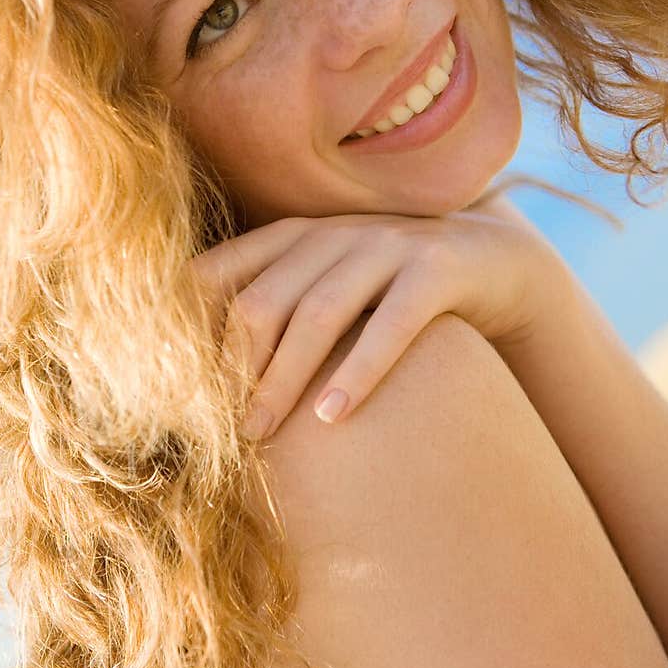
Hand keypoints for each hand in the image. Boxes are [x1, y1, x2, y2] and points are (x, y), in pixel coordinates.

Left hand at [190, 190, 568, 439]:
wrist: (492, 265)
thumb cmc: (387, 297)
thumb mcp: (324, 296)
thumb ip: (272, 319)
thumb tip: (195, 386)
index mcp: (290, 238)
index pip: (215, 275)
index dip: (188, 331)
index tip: (174, 391)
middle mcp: (331, 234)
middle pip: (260, 301)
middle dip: (234, 370)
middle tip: (222, 431)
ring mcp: (386, 246)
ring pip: (318, 313)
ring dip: (283, 380)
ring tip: (261, 433)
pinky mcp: (437, 270)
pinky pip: (393, 324)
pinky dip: (359, 371)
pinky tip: (333, 416)